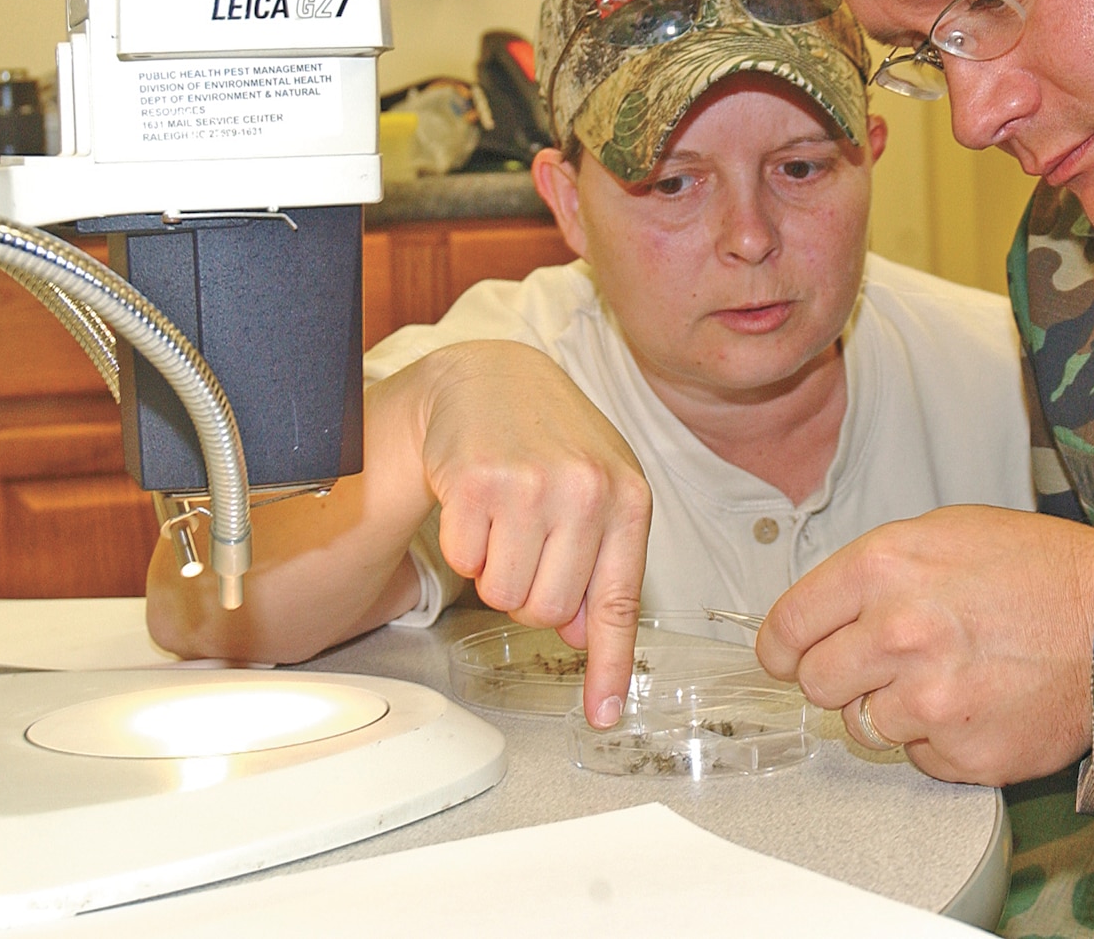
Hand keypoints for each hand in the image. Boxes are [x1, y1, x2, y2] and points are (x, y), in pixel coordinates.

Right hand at [412, 340, 651, 725]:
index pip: (619, 602)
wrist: (489, 377)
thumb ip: (598, 563)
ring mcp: (533, 485)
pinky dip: (463, 545)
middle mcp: (588, 491)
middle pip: (549, 611)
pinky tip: (478, 502)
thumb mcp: (597, 491)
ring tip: (505, 519)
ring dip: (495, 570)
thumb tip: (578, 634)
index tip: (603, 715)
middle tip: (528, 545)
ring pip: (503, 596)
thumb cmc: (551, 440)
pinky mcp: (478, 482)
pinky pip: (464, 562)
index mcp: (629, 499)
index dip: (608, 666)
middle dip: (530, 594)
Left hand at [756, 506, 1093, 783]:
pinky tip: (979, 703)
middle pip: (815, 682)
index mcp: (886, 567)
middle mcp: (898, 631)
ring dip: (893, 710)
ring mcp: (930, 698)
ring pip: (863, 726)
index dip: (784, 645)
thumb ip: (878, 572)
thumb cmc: (1043, 571)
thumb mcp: (950, 533)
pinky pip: (919, 759)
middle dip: (839, 677)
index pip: (788, 625)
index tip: (788, 654)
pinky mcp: (963, 751)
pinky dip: (941, 740)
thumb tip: (824, 613)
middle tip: (879, 665)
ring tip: (946, 678)